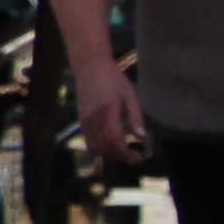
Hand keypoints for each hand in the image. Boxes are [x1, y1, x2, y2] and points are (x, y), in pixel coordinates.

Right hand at [72, 56, 147, 173]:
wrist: (89, 66)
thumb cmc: (113, 78)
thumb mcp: (130, 95)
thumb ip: (135, 117)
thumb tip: (142, 137)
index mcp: (108, 112)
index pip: (114, 141)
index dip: (126, 153)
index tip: (138, 157)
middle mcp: (94, 119)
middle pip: (104, 148)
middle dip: (120, 157)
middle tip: (134, 157)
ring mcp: (85, 120)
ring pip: (95, 147)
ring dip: (110, 155)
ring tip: (123, 153)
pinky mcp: (81, 120)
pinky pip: (89, 141)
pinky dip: (100, 148)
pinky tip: (111, 145)